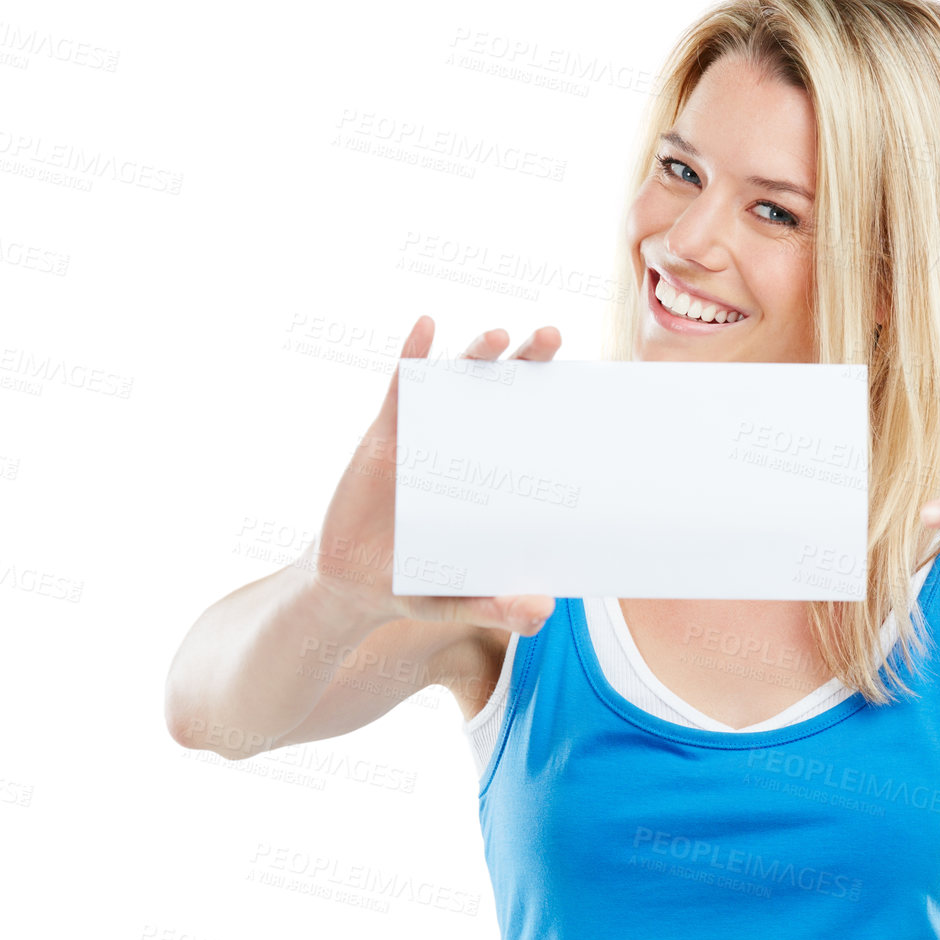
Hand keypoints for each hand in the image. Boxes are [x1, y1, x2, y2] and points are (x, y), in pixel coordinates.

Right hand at [313, 317, 562, 633]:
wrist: (354, 586)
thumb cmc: (419, 585)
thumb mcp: (460, 600)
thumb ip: (498, 605)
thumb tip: (542, 614)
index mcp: (493, 474)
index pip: (530, 426)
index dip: (553, 399)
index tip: (585, 377)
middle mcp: (464, 443)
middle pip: (500, 388)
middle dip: (525, 358)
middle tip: (550, 336)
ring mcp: (425, 434)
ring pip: (454, 378)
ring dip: (475, 352)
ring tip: (497, 336)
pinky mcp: (384, 435)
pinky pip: (400, 387)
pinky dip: (412, 352)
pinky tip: (425, 326)